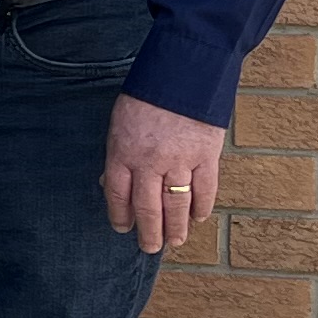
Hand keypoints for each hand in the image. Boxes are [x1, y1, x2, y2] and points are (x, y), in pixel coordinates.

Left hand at [105, 94, 223, 256]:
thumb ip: (118, 154)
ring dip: (176, 228)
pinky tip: (197, 218)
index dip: (119, 216)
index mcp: (123, 152)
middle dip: (149, 233)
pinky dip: (201, 207)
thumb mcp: (120, 121)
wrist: (185, 70)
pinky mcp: (206, 156)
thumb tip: (110, 184)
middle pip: (147, 209)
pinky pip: (204, 190)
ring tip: (175, 241)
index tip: (123, 228)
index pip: (117, 195)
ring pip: (176, 205)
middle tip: (150, 248)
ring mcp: (179, 161)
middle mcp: (149, 162)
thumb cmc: (147, 94)